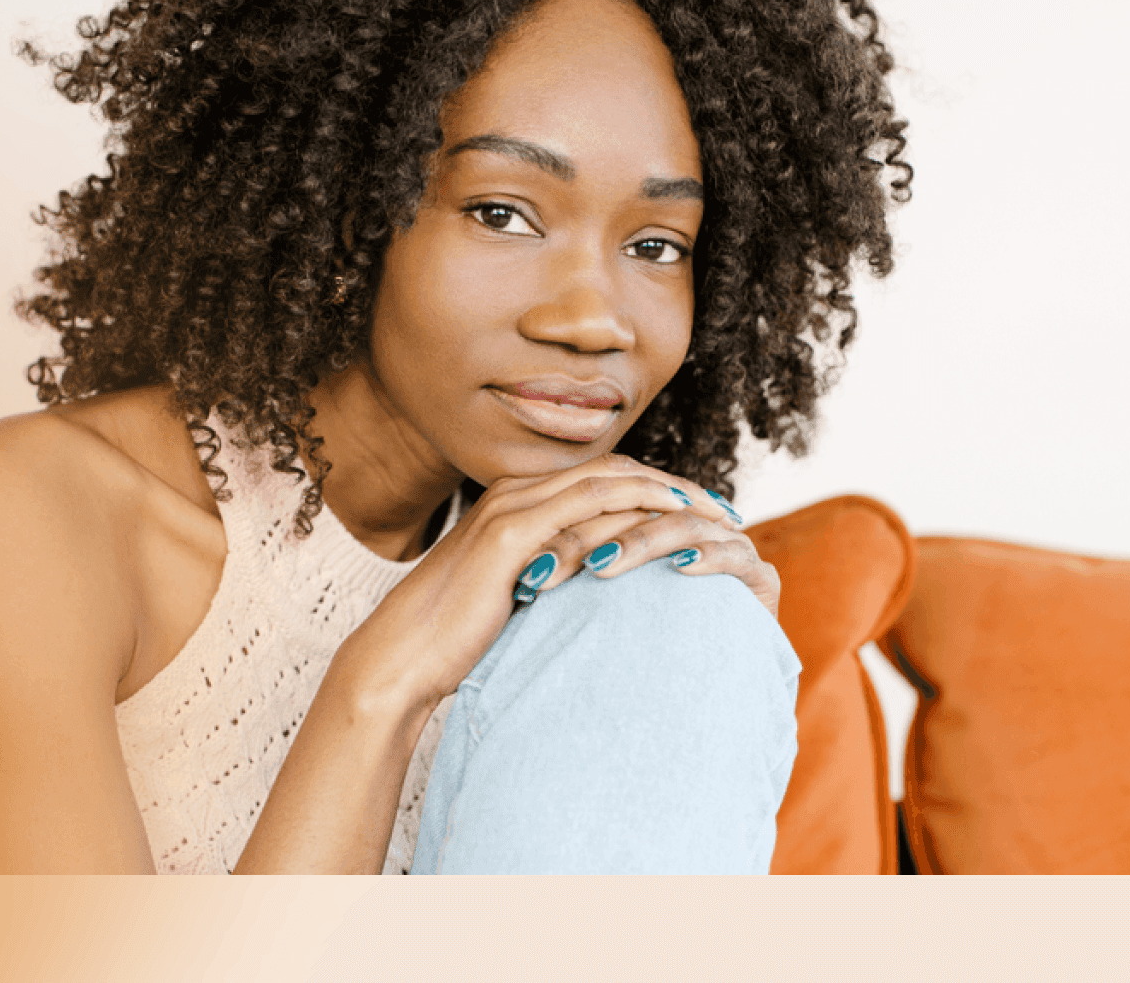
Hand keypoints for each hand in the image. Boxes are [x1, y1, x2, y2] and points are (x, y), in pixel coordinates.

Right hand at [331, 453, 750, 711]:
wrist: (402, 659)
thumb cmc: (458, 638)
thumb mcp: (519, 598)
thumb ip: (557, 578)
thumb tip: (603, 591)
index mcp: (518, 502)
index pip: (605, 479)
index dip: (660, 489)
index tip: (706, 513)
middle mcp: (516, 493)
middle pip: (618, 470)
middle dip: (679, 486)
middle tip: (727, 510)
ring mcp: (511, 509)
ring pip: (609, 481)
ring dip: (670, 492)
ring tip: (716, 515)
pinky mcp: (508, 536)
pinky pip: (586, 509)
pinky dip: (636, 509)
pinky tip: (673, 523)